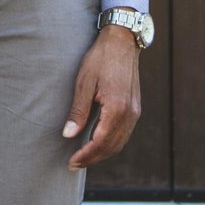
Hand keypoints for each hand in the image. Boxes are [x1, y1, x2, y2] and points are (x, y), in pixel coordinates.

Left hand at [62, 24, 141, 170]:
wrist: (122, 41)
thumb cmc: (101, 58)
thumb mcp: (84, 82)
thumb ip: (78, 111)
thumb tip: (68, 135)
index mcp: (116, 108)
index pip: (100, 142)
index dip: (86, 155)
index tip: (72, 162)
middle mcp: (130, 113)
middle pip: (112, 147)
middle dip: (93, 158)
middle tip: (75, 163)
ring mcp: (135, 111)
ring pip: (120, 142)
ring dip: (103, 152)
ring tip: (85, 156)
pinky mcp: (136, 107)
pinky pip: (125, 133)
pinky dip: (112, 142)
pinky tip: (99, 141)